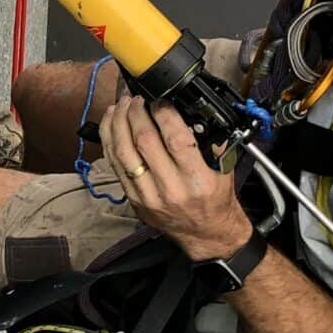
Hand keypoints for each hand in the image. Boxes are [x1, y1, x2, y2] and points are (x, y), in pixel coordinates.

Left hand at [98, 96, 250, 262]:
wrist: (206, 234)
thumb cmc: (215, 200)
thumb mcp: (223, 169)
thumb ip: (210, 141)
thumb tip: (188, 111)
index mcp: (197, 181)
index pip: (175, 140)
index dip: (164, 113)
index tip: (160, 98)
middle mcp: (170, 189)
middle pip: (144, 142)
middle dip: (136, 113)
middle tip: (137, 98)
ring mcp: (147, 196)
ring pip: (123, 152)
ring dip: (118, 123)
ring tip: (121, 105)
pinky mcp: (133, 199)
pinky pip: (114, 164)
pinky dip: (109, 140)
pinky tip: (111, 123)